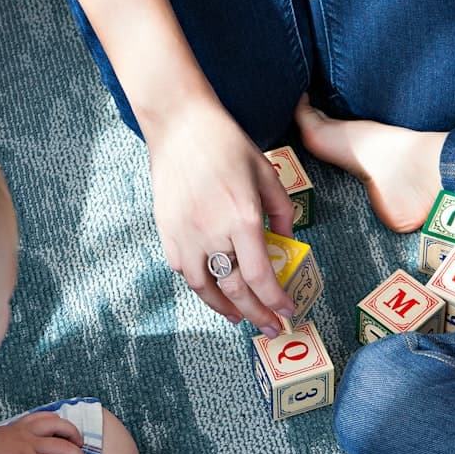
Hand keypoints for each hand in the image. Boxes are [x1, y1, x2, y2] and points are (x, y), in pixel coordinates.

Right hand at [146, 100, 295, 335]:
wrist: (179, 125)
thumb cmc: (227, 144)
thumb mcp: (267, 173)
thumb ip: (282, 212)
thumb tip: (287, 244)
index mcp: (242, 217)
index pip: (261, 276)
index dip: (275, 301)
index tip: (287, 312)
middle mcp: (212, 232)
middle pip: (236, 290)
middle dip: (257, 314)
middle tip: (271, 328)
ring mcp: (185, 235)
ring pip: (205, 288)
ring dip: (225, 309)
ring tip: (241, 317)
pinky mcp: (167, 232)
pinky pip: (185, 271)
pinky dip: (201, 286)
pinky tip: (214, 289)